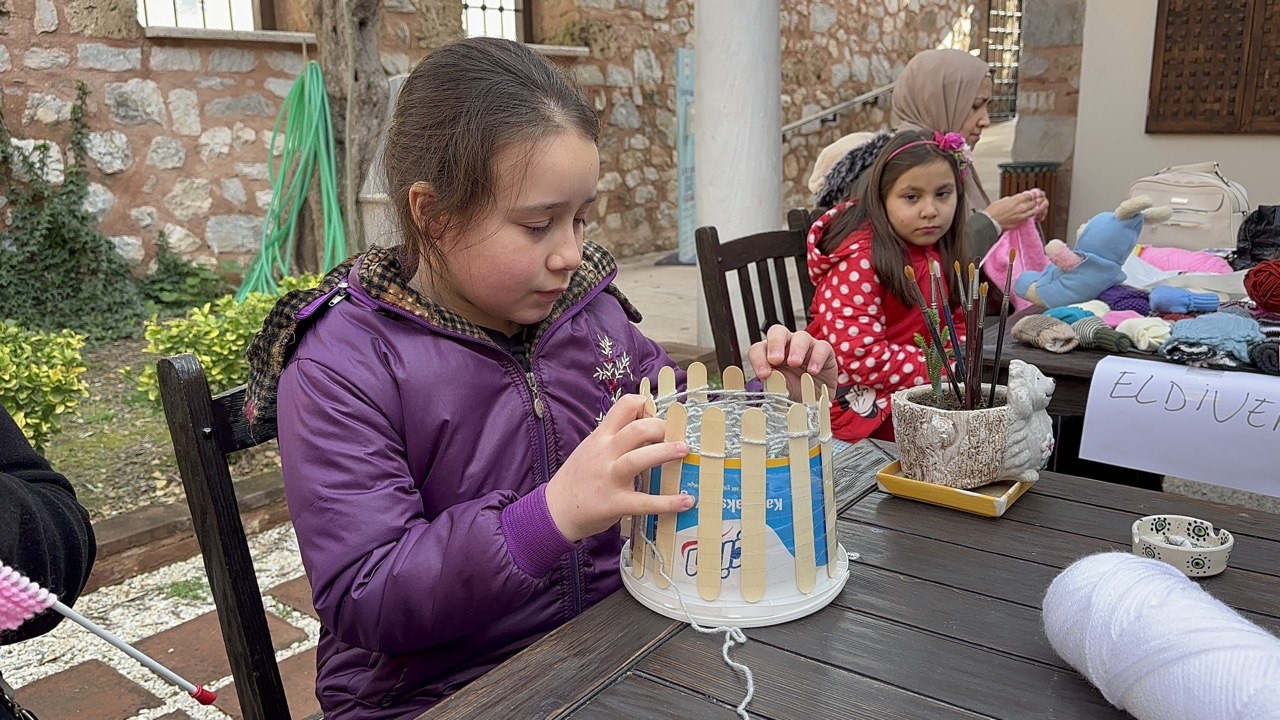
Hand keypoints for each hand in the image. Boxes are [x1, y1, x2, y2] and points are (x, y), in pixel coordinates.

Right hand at [545, 394, 691, 541]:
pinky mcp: (615, 503)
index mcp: (601, 437)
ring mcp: (610, 478)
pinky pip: (644, 502)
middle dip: (660, 428)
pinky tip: (687, 501)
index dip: (646, 406)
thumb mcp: (592, 448)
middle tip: (675, 435)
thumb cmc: (579, 477)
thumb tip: (647, 425)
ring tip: (684, 450)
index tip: (658, 415)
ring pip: (638, 459)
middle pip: (636, 430)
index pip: (624, 407)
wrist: (555, 510)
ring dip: (664, 452)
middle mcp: (605, 453)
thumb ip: (615, 436)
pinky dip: (668, 502)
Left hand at [746, 326, 837, 399]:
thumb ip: (773, 386)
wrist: (815, 401)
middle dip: (775, 344)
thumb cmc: (794, 392)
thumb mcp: (780, 391)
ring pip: (801, 336)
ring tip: (795, 363)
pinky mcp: (824, 351)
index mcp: (770, 354)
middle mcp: (787, 345)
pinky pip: (821, 347)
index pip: (758, 349)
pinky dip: (817, 358)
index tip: (763, 374)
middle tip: (775, 360)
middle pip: (777, 332)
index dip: (758, 359)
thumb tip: (767, 385)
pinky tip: (813, 371)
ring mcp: (806, 346)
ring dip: (796, 349)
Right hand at [985, 189, 1048, 230]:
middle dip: (1039, 200)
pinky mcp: (1022, 222)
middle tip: (1041, 199)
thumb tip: (1017, 199)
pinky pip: (1031, 218)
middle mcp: (1022, 207)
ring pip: (1036, 211)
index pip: (1031, 195)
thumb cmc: (993, 211)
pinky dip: (1034, 216)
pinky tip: (1034, 215)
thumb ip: (1013, 199)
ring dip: (1040, 208)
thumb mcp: (1003, 200)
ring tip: (1041, 207)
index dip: (1035, 194)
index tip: (1036, 194)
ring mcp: (1023, 215)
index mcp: (1017, 199)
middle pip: (1036, 202)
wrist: (990, 222)